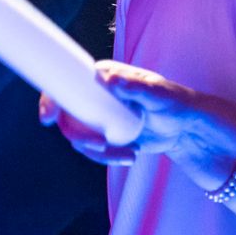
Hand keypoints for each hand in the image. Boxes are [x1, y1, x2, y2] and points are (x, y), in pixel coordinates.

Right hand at [38, 61, 235, 170]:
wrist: (186, 128)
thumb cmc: (175, 102)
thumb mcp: (158, 94)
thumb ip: (135, 87)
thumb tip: (108, 79)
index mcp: (107, 77)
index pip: (68, 82)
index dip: (51, 98)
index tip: (49, 116)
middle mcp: (97, 96)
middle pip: (67, 116)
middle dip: (78, 135)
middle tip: (101, 145)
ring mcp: (98, 117)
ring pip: (79, 138)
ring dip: (98, 151)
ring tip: (128, 153)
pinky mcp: (104, 135)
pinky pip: (93, 150)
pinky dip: (108, 157)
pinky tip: (131, 155)